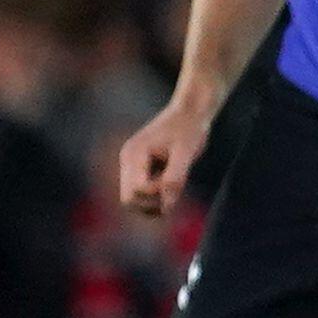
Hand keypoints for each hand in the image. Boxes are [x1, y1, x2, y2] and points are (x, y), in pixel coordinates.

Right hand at [119, 93, 215, 219]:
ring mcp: (130, 163)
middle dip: (151, 203)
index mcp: (134, 154)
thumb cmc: (189, 129)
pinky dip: (155, 196)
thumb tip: (166, 206)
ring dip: (153, 202)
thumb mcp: (186, 153)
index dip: (157, 195)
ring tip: (174, 188)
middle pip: (128, 200)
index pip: (136, 192)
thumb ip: (175, 178)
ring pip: (133, 199)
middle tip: (175, 191)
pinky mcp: (138, 167)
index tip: (176, 183)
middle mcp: (127, 160)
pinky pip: (141, 191)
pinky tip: (172, 185)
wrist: (190, 111)